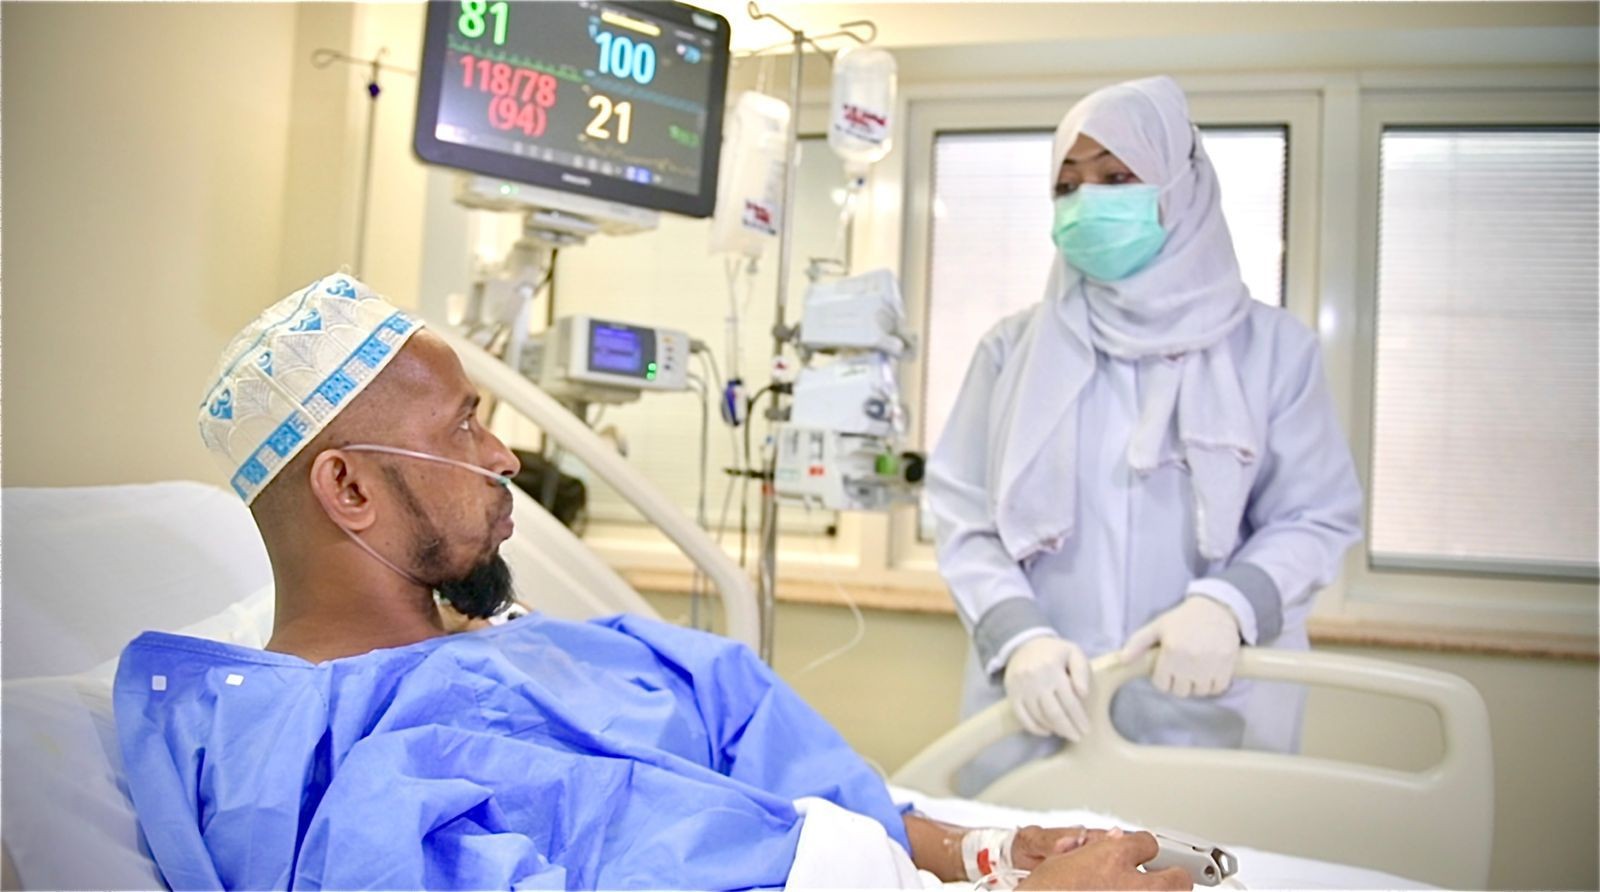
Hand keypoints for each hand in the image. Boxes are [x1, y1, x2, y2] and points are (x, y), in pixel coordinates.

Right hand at [1003, 636, 1091, 740]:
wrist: (1023, 644)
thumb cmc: (1053, 651)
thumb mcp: (1073, 652)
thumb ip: (1082, 671)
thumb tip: (1083, 694)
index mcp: (1052, 669)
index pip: (1069, 700)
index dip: (1079, 718)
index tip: (1087, 729)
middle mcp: (1035, 680)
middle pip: (1054, 712)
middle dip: (1068, 728)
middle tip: (1078, 737)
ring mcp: (1021, 689)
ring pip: (1039, 717)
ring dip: (1054, 729)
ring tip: (1066, 733)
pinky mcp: (1012, 695)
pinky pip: (1023, 717)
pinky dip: (1035, 728)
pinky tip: (1047, 731)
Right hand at [1015, 830, 1191, 890]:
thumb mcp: (1057, 863)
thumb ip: (1089, 850)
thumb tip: (1110, 840)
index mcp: (1112, 857)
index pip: (1146, 843)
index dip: (1140, 849)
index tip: (1139, 855)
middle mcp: (1133, 885)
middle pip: (1178, 878)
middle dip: (1172, 876)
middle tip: (1163, 878)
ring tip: (1143, 890)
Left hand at [1120, 596, 1240, 696]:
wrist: (1217, 608)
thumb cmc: (1184, 618)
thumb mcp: (1158, 626)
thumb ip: (1138, 643)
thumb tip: (1122, 659)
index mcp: (1172, 652)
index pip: (1162, 684)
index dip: (1162, 677)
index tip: (1167, 668)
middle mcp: (1191, 661)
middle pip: (1180, 691)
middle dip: (1178, 682)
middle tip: (1181, 669)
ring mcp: (1211, 665)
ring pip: (1199, 691)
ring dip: (1196, 684)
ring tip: (1195, 669)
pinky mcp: (1228, 666)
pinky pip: (1217, 688)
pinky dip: (1213, 684)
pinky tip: (1209, 671)